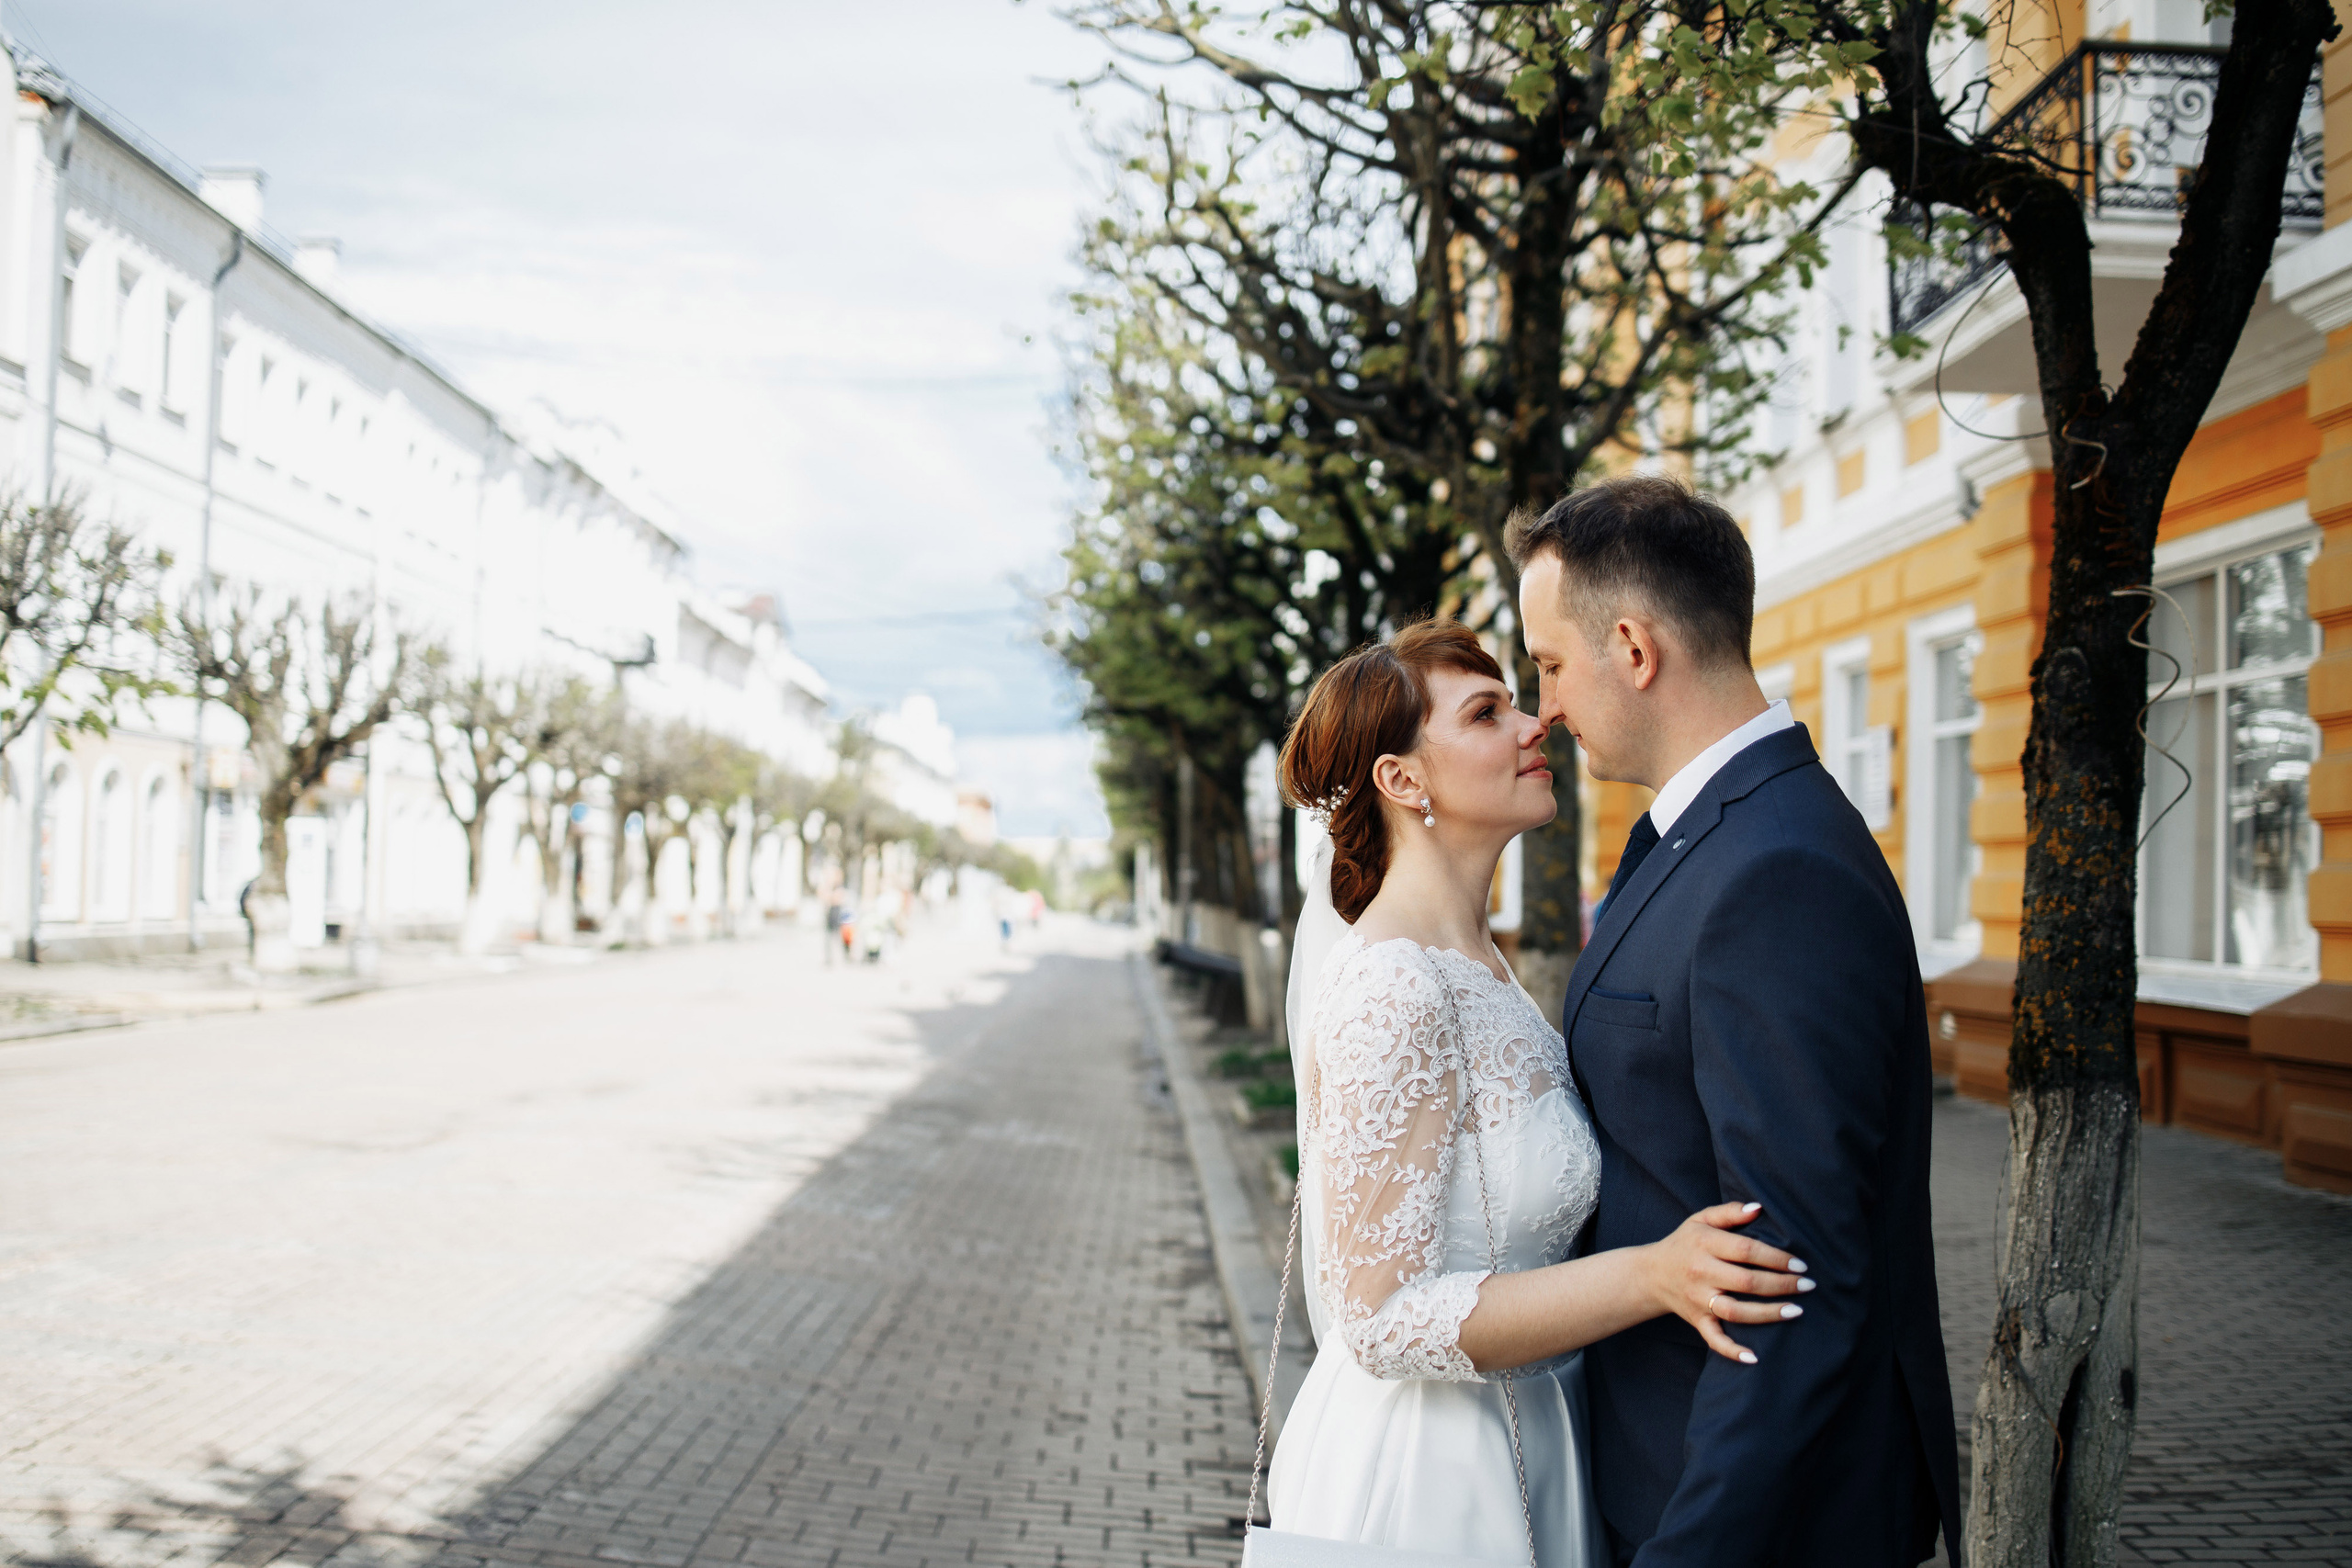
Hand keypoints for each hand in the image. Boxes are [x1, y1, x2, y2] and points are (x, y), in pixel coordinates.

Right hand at [1643, 1201, 1813, 1364]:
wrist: (1650, 1274)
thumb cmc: (1684, 1244)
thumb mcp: (1700, 1220)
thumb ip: (1729, 1212)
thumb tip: (1759, 1208)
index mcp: (1704, 1245)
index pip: (1745, 1250)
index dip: (1775, 1258)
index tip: (1800, 1264)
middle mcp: (1701, 1273)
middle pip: (1747, 1282)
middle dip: (1781, 1284)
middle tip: (1808, 1286)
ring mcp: (1699, 1300)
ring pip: (1736, 1312)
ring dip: (1768, 1314)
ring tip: (1796, 1311)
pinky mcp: (1697, 1320)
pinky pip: (1714, 1339)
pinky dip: (1732, 1351)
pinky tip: (1755, 1357)